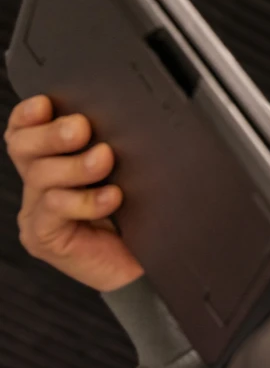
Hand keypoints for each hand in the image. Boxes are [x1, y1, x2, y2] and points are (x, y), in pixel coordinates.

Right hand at [7, 95, 142, 291]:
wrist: (147, 264)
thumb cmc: (139, 216)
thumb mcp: (129, 172)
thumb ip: (115, 146)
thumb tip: (126, 116)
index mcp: (55, 161)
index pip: (27, 131)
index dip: (29, 115)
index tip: (47, 103)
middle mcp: (41, 184)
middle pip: (23, 147)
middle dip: (51, 134)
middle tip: (81, 127)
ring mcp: (40, 212)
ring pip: (40, 176)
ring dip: (75, 165)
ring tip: (104, 160)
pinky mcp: (45, 238)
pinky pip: (55, 210)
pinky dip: (85, 200)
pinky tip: (111, 197)